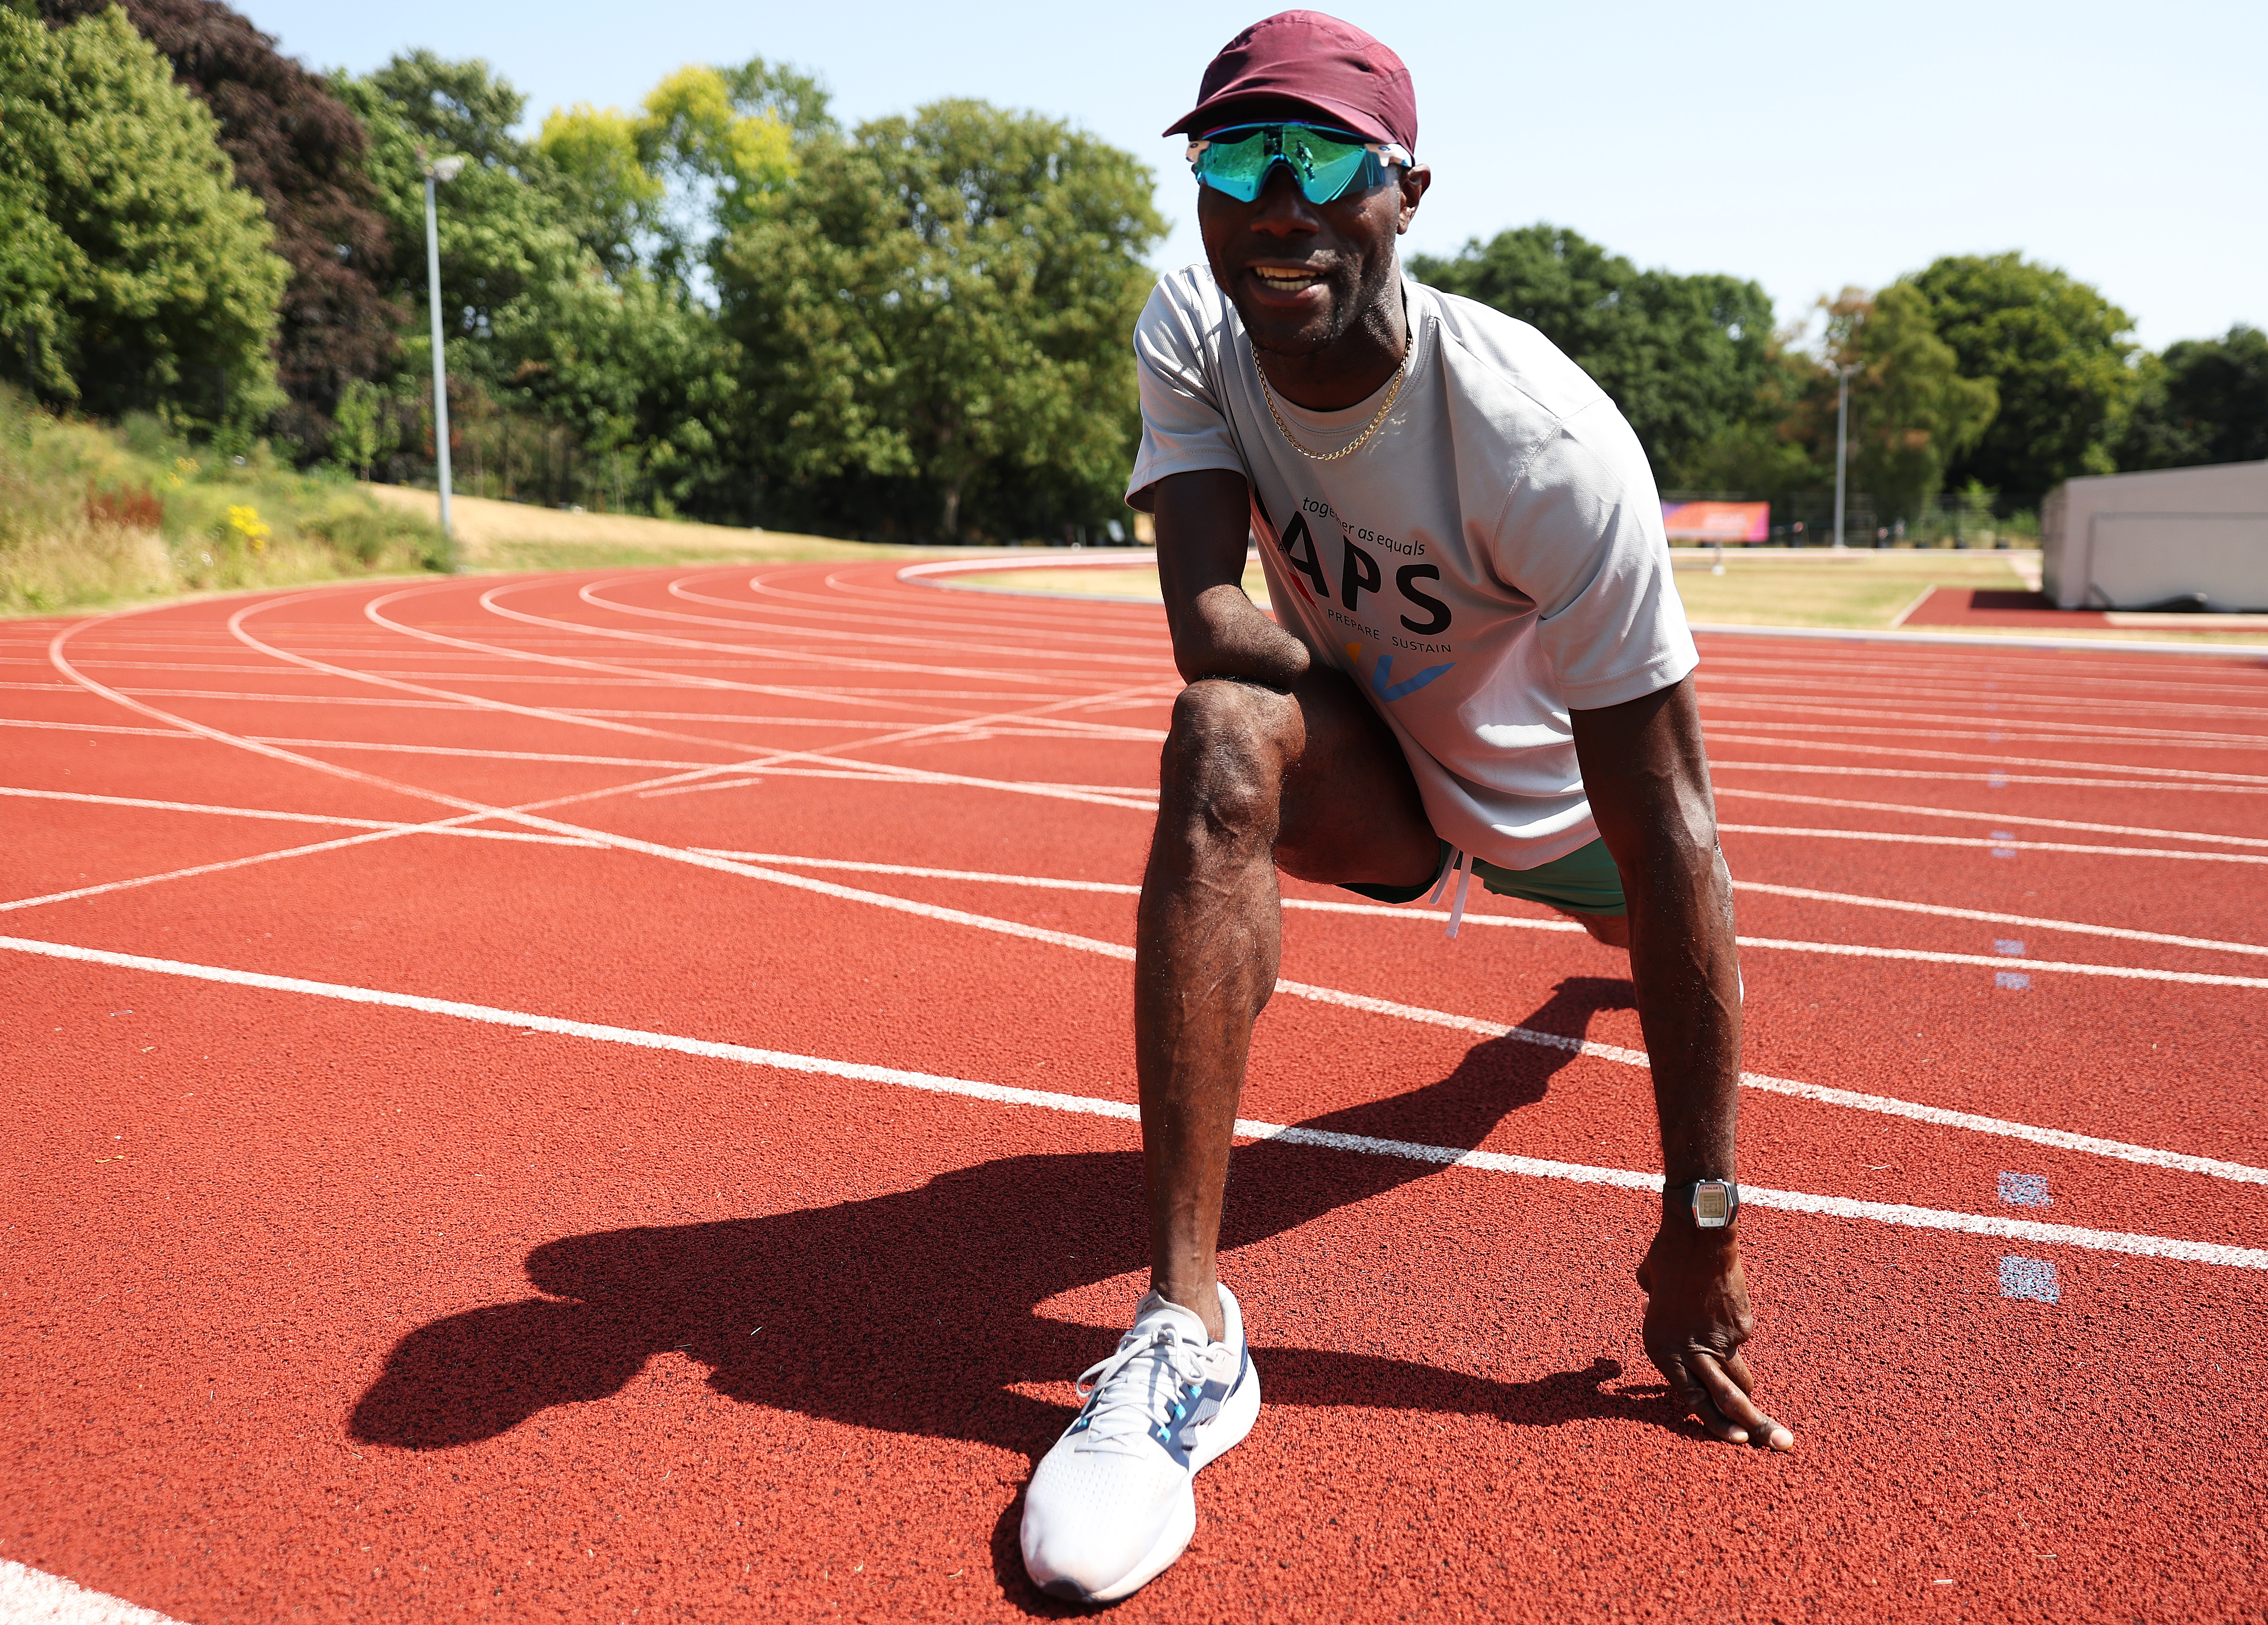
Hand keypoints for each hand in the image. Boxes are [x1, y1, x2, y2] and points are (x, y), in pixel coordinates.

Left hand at [1635, 1227, 1794, 1450]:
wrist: (1698, 1235)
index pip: (1690, 1399)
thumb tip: (1656, 1307)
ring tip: (1760, 1405)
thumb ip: (1656, 1311)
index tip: (1739, 1440)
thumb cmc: (1667, 1259)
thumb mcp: (1650, 1292)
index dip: (1714, 1422)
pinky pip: (1740, 1338)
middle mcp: (1692, 1352)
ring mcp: (1722, 1340)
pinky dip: (1734, 1333)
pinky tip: (1724, 1306)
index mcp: (1662, 1350)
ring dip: (1747, 1390)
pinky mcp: (1743, 1325)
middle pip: (1728, 1401)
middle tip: (1779, 1445)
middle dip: (1755, 1427)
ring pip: (1740, 1375)